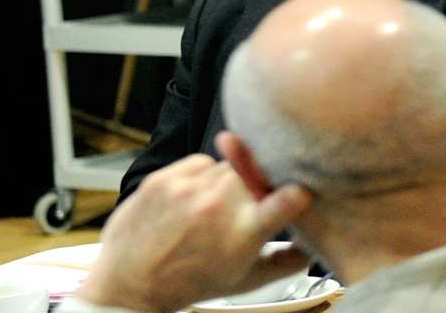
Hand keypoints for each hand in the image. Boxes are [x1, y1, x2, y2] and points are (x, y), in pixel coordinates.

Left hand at [78, 153, 312, 312]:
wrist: (128, 283)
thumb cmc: (187, 282)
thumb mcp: (245, 280)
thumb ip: (287, 261)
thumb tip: (316, 245)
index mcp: (243, 233)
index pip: (284, 201)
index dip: (298, 190)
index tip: (300, 189)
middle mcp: (217, 206)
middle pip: (257, 174)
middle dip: (255, 186)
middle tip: (244, 204)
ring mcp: (188, 189)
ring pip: (229, 165)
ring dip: (228, 181)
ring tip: (212, 207)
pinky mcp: (165, 178)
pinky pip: (200, 162)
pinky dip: (201, 176)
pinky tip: (192, 199)